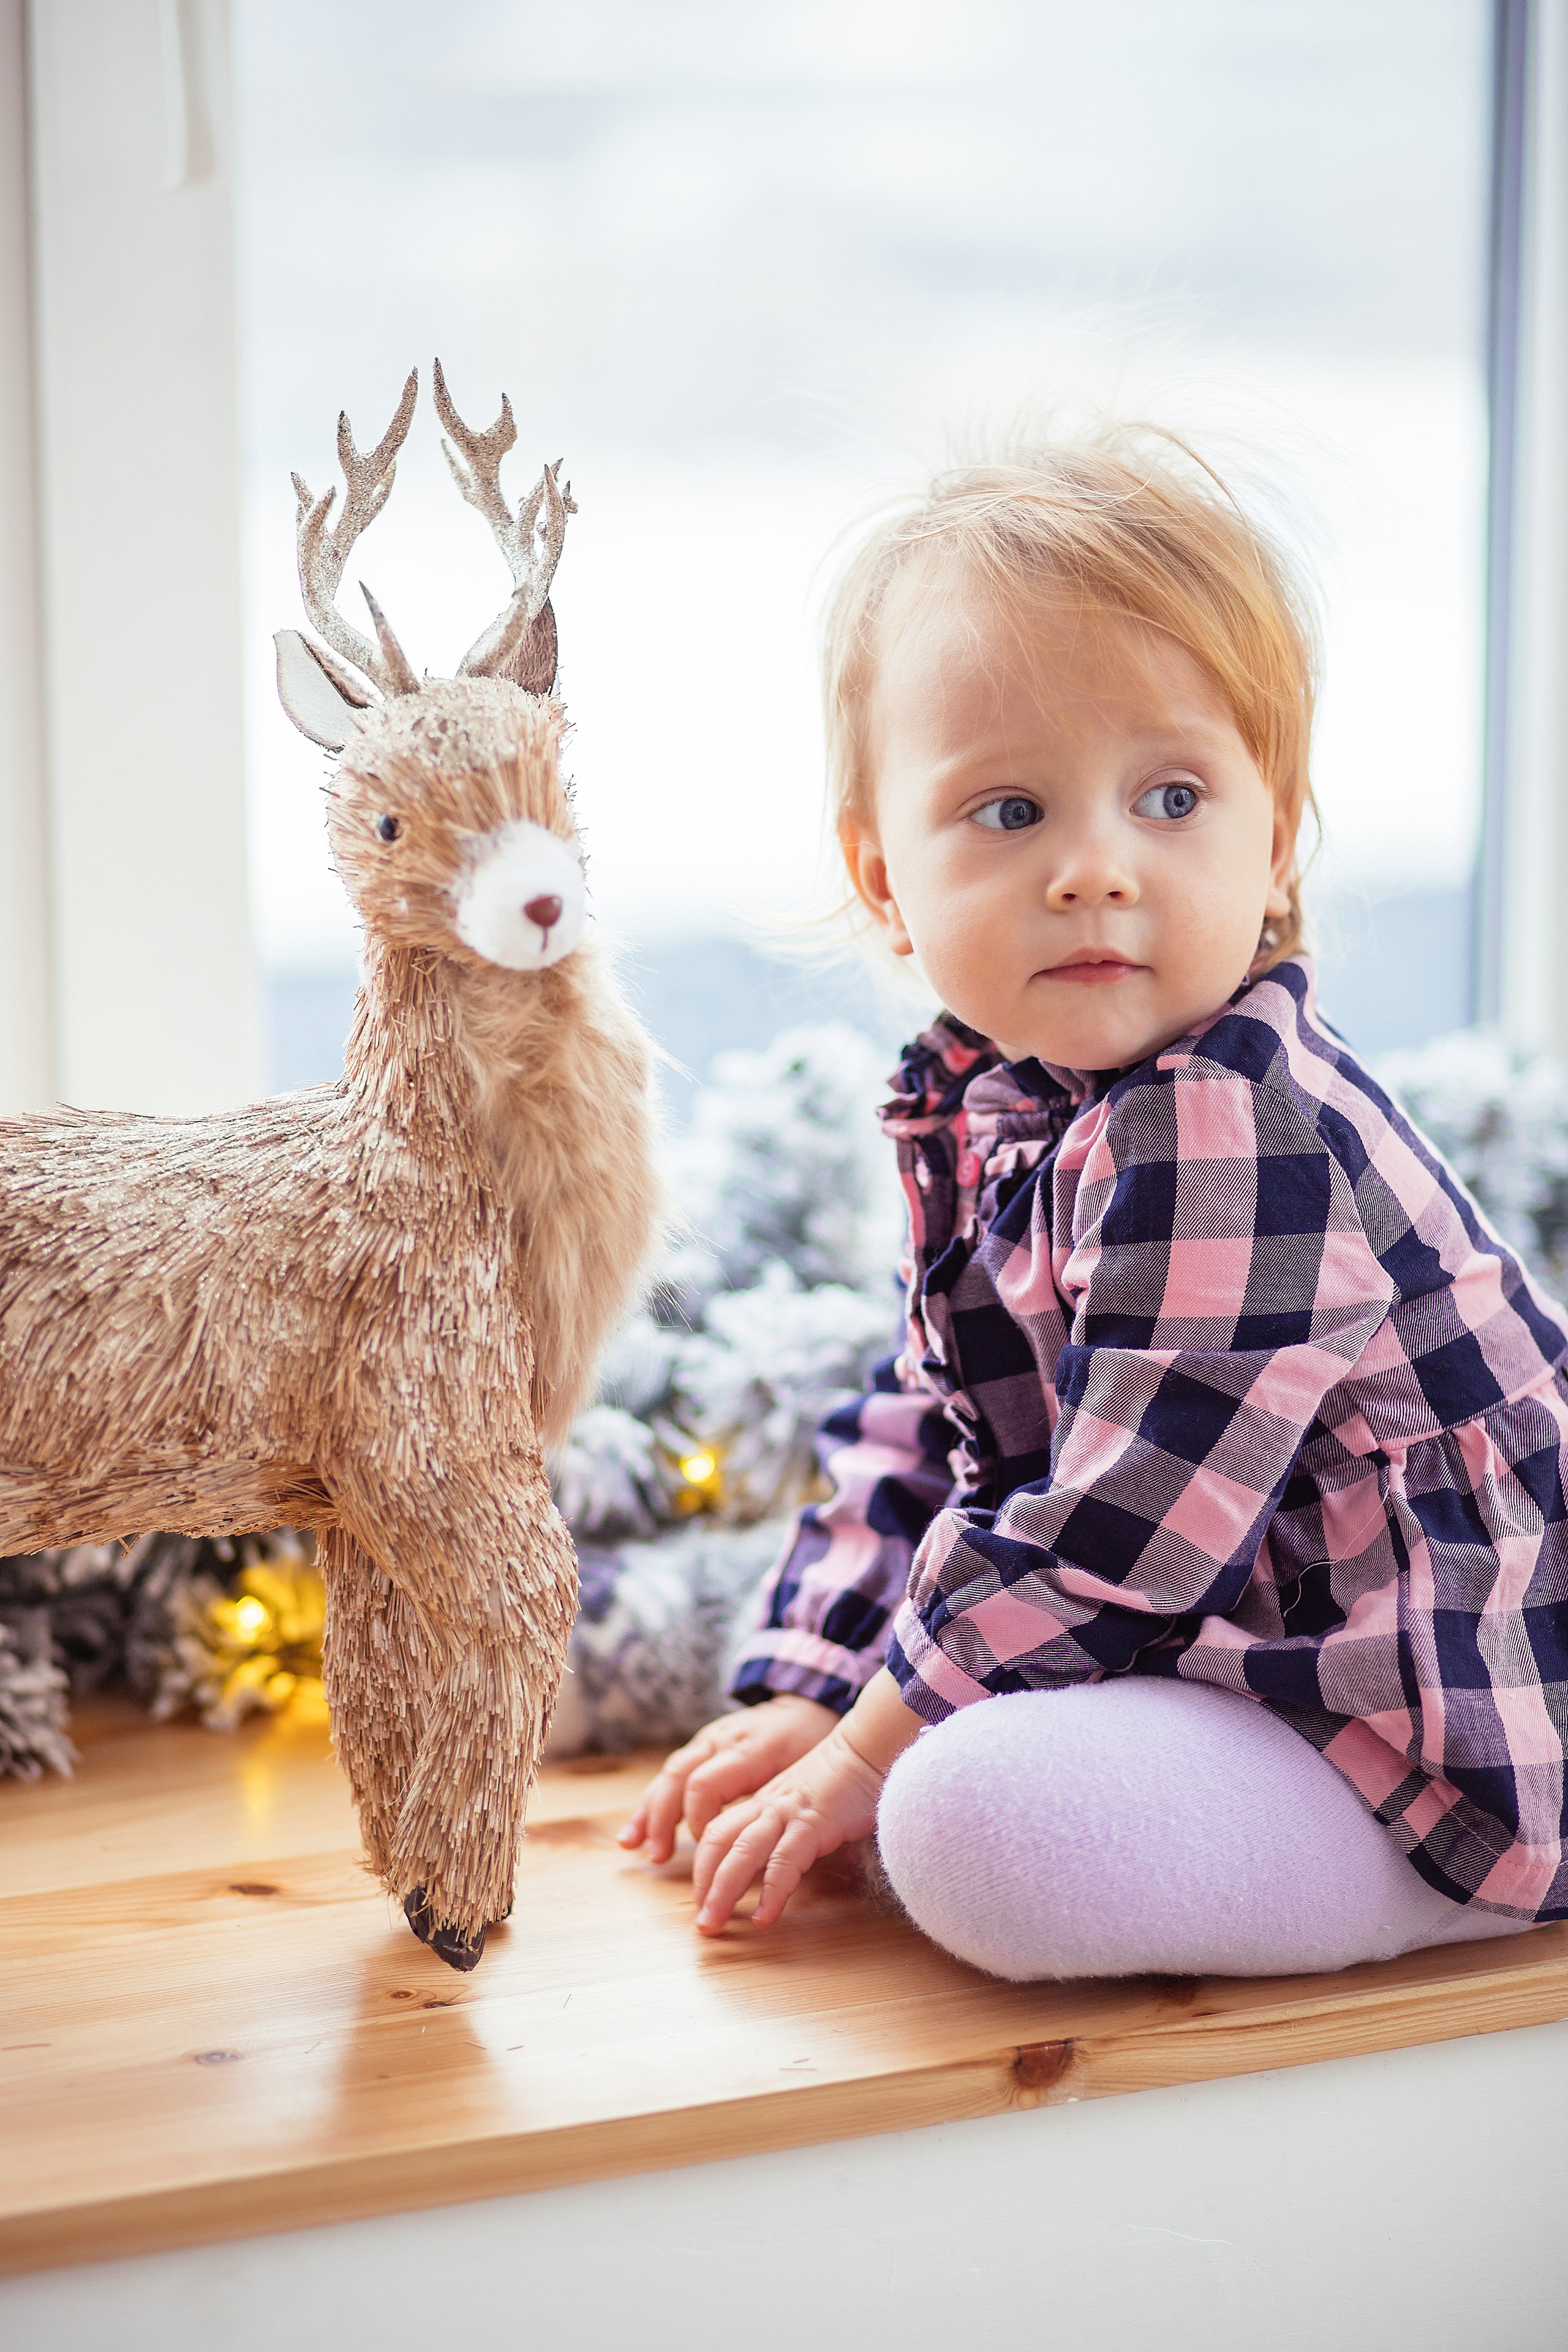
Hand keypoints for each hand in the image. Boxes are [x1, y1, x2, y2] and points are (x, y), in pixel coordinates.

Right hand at [618, 1695, 838, 1864]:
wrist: (806, 1706)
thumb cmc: (811, 1743)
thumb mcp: (807, 1767)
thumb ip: (779, 1799)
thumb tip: (761, 1848)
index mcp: (747, 1747)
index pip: (706, 1785)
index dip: (699, 1821)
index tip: (706, 1853)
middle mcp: (720, 1739)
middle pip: (678, 1776)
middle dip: (662, 1819)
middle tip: (658, 1857)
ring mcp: (707, 1740)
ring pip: (669, 1773)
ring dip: (648, 1811)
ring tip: (631, 1844)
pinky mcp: (702, 1746)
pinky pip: (672, 1772)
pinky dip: (652, 1801)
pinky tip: (637, 1829)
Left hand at [690, 1725, 885, 1932]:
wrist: (868, 1750)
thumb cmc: (842, 1782)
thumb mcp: (803, 1805)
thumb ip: (787, 1829)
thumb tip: (776, 1866)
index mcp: (762, 1805)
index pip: (717, 1834)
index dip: (703, 1866)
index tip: (702, 1898)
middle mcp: (767, 1809)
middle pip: (717, 1843)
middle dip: (703, 1884)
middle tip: (701, 1924)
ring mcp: (787, 1815)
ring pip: (741, 1853)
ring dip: (722, 1891)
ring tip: (712, 1924)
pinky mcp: (813, 1824)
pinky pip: (784, 1861)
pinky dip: (771, 1891)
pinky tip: (764, 1917)